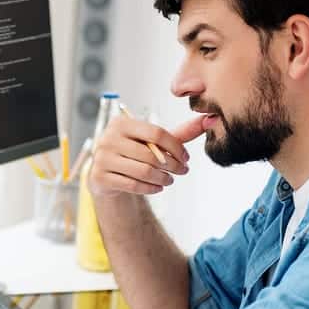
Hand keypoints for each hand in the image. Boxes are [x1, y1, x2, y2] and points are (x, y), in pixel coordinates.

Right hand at [88, 115, 205, 197]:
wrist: (106, 173)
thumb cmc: (132, 153)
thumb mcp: (153, 142)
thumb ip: (179, 133)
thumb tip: (210, 120)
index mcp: (121, 123)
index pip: (156, 133)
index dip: (176, 147)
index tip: (186, 158)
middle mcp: (108, 138)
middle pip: (150, 154)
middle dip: (172, 165)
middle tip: (182, 171)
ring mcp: (101, 158)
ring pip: (143, 171)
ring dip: (163, 178)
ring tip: (170, 180)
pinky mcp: (99, 177)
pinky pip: (132, 185)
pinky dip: (150, 188)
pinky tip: (158, 188)